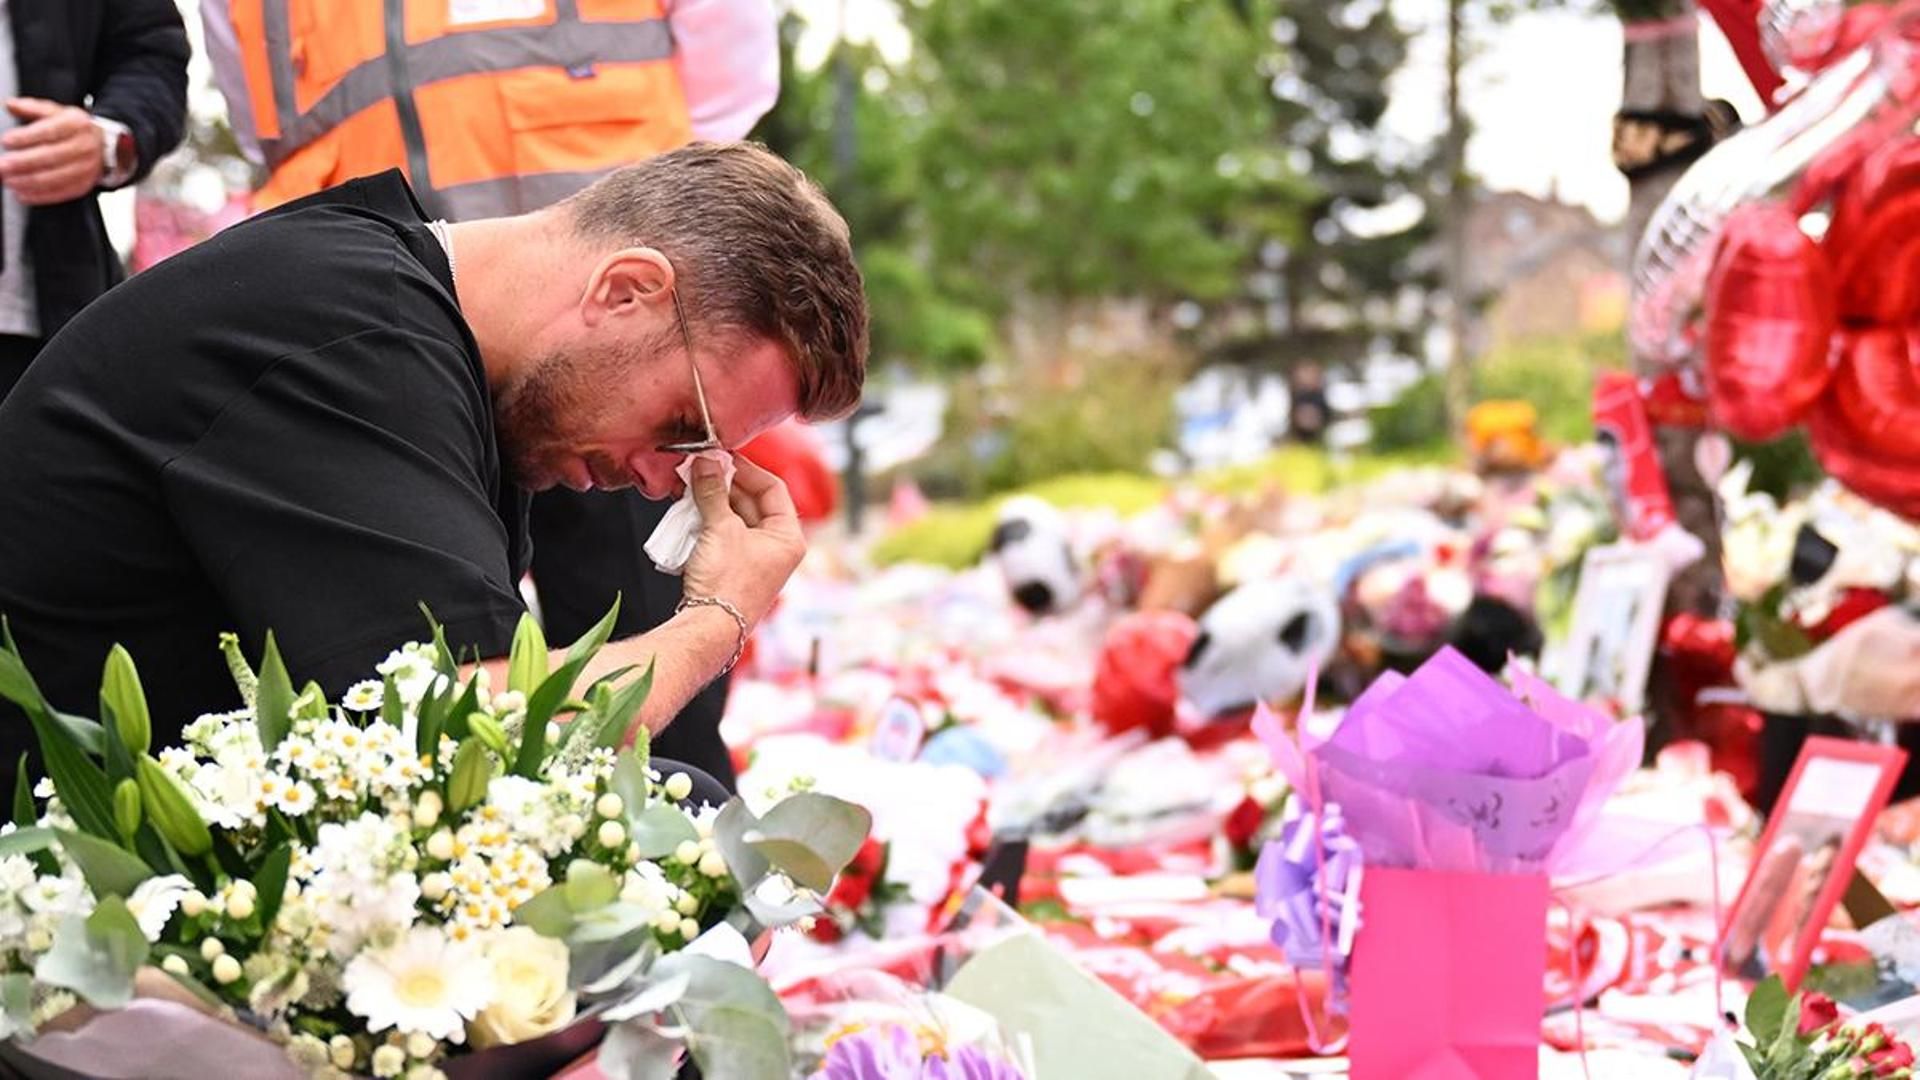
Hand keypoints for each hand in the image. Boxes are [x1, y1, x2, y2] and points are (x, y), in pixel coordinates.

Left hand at [0, 99, 103, 205]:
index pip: (49, 131)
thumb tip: (10, 104)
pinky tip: (22, 194)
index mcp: (76, 125)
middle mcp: (84, 147)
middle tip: (2, 165)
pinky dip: (40, 196)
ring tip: (8, 180)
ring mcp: (86, 168)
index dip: (26, 137)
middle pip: (51, 156)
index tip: (6, 141)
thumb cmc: (75, 129)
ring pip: (55, 178)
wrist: (105, 146)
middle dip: (23, 163)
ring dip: (28, 181)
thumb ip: (31, 108)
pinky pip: (61, 193)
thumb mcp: (57, 112)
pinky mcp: (83, 185)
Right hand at [680, 454, 805, 627]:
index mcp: (788, 537)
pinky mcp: (734, 567)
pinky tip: (686, 510)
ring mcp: (755, 558)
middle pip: (752, 501)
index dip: (746, 469)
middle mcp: (776, 547)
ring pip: (733, 517)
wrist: (709, 628)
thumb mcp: (720, 529)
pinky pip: (722, 533)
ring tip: (689, 486)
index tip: (721, 457)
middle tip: (699, 468)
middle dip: (723, 484)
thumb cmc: (726, 584)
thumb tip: (706, 462)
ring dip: (711, 501)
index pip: (773, 488)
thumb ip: (712, 491)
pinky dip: (706, 520)